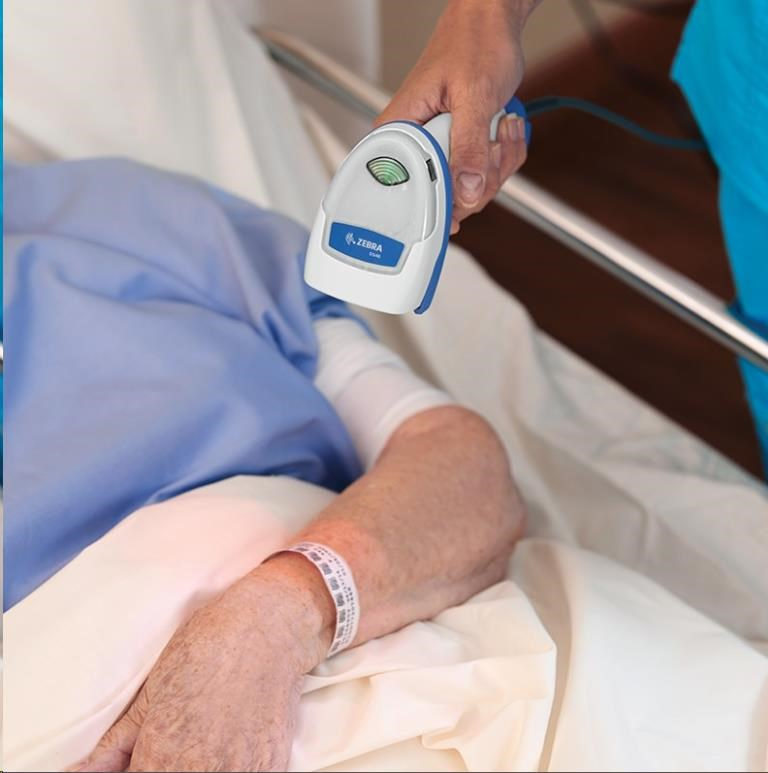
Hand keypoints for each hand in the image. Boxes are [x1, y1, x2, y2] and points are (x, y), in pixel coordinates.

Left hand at [72, 556, 333, 771]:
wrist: (270, 626)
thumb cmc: (207, 648)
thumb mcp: (152, 692)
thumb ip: (114, 747)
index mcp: (161, 761)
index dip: (138, 769)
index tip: (143, 757)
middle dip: (164, 765)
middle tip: (171, 745)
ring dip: (198, 766)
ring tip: (201, 742)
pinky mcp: (271, 768)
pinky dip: (232, 768)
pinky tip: (229, 747)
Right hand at [375, 0, 535, 232]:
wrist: (490, 24)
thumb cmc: (473, 44)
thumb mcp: (474, 97)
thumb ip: (469, 147)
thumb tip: (467, 193)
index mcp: (399, 133)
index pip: (410, 191)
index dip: (441, 201)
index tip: (467, 192)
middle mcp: (414, 148)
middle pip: (445, 199)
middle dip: (481, 177)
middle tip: (493, 142)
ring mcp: (437, 153)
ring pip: (469, 192)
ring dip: (497, 164)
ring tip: (500, 126)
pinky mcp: (458, 153)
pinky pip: (482, 178)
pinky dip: (503, 158)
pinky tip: (503, 129)